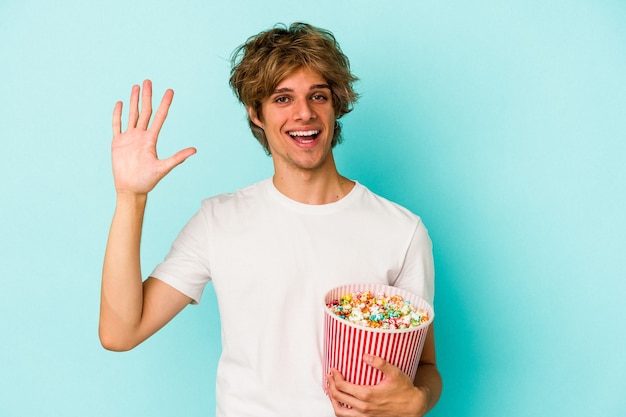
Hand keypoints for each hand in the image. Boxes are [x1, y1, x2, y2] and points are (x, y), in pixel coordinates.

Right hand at [111, 79, 195, 194]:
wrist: (131, 189)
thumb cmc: (148, 181)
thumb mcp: (164, 168)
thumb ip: (178, 158)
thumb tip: (194, 150)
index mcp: (151, 139)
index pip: (160, 117)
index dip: (164, 104)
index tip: (169, 91)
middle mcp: (141, 136)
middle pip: (145, 111)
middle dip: (147, 96)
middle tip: (148, 81)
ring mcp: (129, 138)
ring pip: (132, 115)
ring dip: (133, 101)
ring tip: (136, 87)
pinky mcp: (117, 143)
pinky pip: (117, 125)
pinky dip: (117, 115)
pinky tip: (119, 103)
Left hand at [327, 354, 429, 416]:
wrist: (414, 407)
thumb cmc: (405, 390)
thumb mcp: (394, 373)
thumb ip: (380, 363)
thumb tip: (365, 356)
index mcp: (368, 395)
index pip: (343, 386)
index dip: (335, 377)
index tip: (333, 369)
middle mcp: (364, 408)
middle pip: (338, 397)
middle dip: (331, 385)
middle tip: (330, 376)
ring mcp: (365, 416)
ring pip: (340, 412)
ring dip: (333, 401)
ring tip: (331, 391)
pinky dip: (340, 411)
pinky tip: (341, 403)